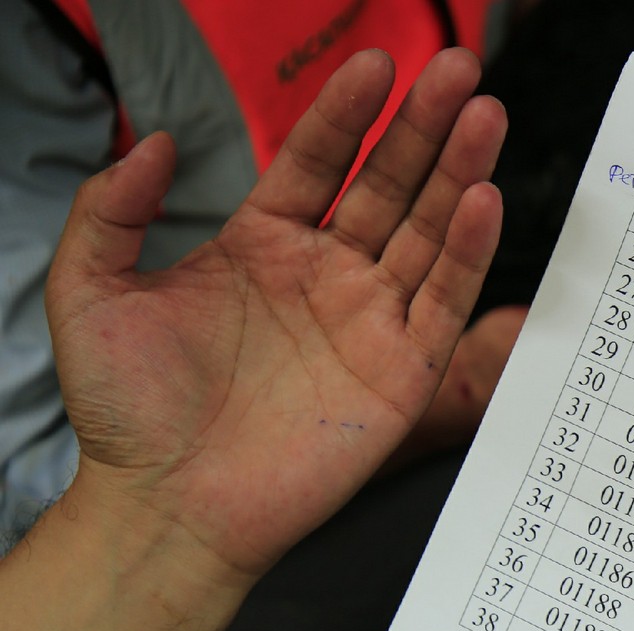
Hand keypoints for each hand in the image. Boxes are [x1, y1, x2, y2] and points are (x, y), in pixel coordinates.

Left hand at [45, 47, 505, 587]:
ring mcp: (369, 321)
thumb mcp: (89, 292)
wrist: (169, 506)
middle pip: (388, 184)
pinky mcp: (403, 372)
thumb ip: (113, 210)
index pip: (317, 161)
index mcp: (262, 247)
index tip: (372, 62)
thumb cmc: (129, 413)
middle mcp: (326, 276)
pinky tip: (481, 199)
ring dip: (460, 171)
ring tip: (485, 113)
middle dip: (425, 125)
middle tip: (458, 68)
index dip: (346, 111)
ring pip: (428, 231)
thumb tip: (157, 139)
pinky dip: (467, 251)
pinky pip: (443, 301)